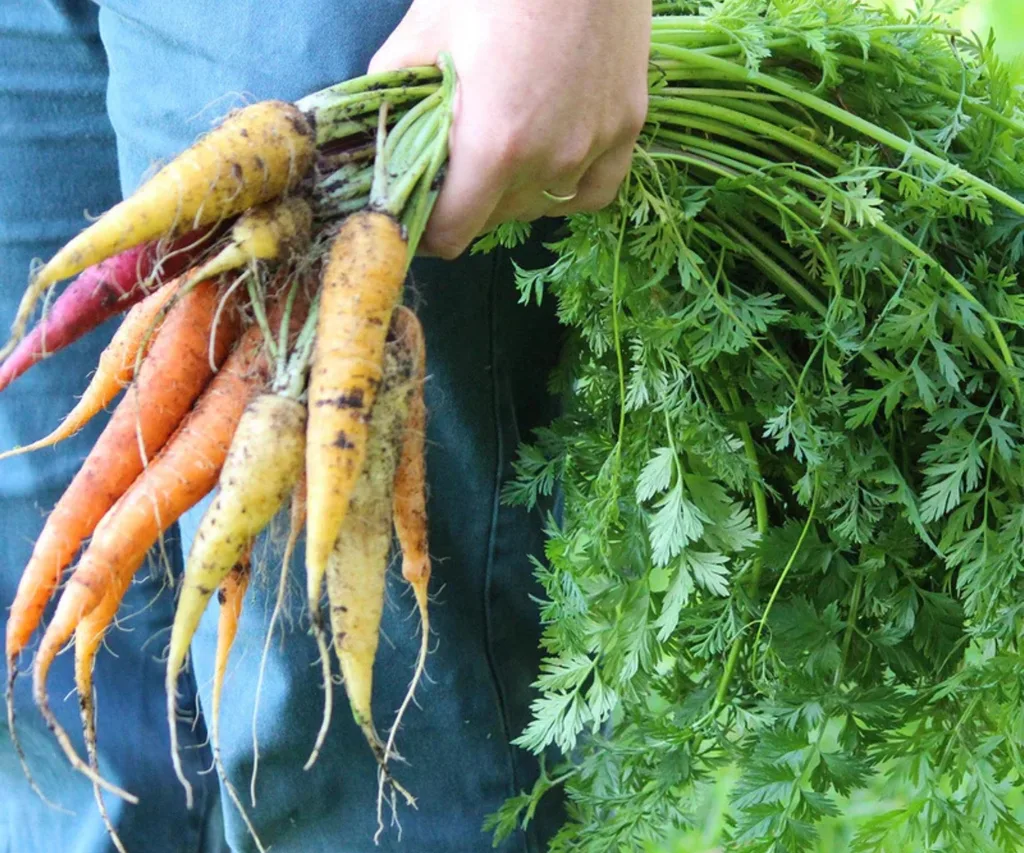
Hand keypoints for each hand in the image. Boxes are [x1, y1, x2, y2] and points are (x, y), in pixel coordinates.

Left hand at [369, 0, 650, 258]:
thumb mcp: (422, 32)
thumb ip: (391, 98)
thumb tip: (377, 143)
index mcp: (494, 147)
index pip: (452, 234)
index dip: (427, 231)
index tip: (419, 212)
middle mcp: (550, 162)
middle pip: (494, 221)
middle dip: (467, 202)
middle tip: (456, 160)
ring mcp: (595, 147)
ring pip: (540, 206)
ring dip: (513, 193)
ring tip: (502, 150)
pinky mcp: (628, 127)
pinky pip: (592, 190)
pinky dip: (566, 187)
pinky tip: (550, 160)